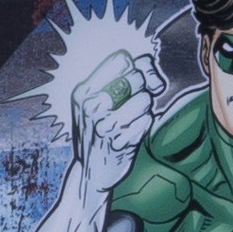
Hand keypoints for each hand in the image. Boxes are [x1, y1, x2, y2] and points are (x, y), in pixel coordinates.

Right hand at [73, 72, 155, 198]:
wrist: (90, 172)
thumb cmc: (97, 130)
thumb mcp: (95, 102)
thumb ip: (119, 80)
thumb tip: (149, 65)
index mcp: (83, 91)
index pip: (121, 59)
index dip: (138, 65)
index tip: (141, 77)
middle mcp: (92, 106)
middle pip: (136, 77)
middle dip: (144, 87)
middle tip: (136, 101)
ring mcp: (105, 126)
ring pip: (144, 99)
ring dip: (145, 108)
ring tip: (133, 117)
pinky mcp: (121, 144)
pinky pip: (147, 121)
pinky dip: (145, 124)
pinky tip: (132, 132)